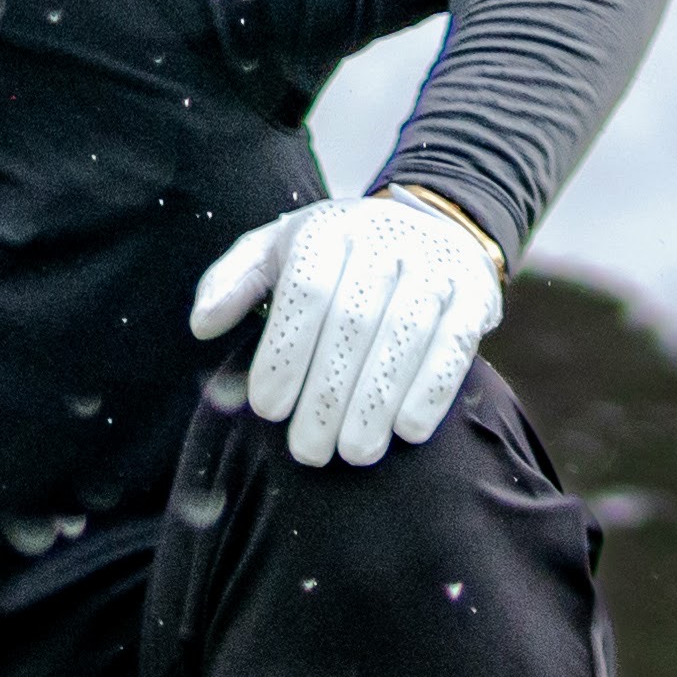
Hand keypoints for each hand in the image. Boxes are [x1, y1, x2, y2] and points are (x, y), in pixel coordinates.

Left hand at [185, 188, 504, 468]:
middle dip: (327, 394)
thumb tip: (202, 324)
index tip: (268, 409)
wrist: (429, 224)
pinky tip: (406, 431)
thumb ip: (232, 282)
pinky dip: (431, 391)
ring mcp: (436, 265)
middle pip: (354, 322)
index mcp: (329, 230)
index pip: (307, 291)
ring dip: (377, 403)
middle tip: (308, 451)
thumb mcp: (276, 251)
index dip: (286, 354)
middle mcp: (386, 240)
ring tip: (354, 453)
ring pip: (405, 338)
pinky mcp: (475, 294)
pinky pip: (454, 346)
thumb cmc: (335, 256)